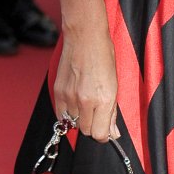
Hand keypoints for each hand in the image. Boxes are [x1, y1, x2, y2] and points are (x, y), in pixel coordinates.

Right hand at [52, 24, 118, 141]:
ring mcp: (69, 97)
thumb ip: (112, 113)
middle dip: (93, 126)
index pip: (99, 134)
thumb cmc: (104, 57)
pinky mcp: (58, 92)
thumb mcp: (115, 85)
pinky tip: (75, 103)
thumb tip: (113, 133)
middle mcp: (85, 101)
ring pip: (73, 124)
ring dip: (80, 119)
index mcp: (103, 99)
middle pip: (86, 131)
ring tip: (86, 104)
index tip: (106, 130)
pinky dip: (68, 114)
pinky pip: (61, 115)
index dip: (104, 135)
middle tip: (97, 114)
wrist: (85, 38)